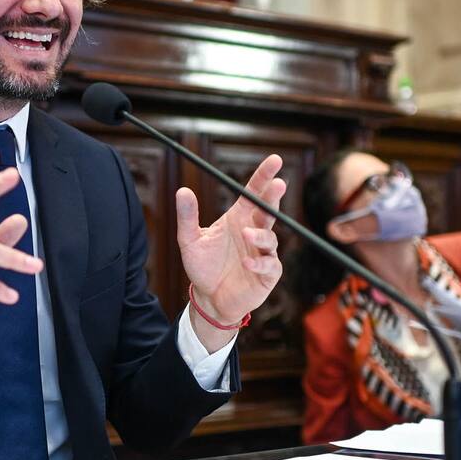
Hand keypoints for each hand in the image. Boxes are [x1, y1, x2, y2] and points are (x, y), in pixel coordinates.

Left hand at [177, 154, 286, 345]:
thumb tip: (182, 190)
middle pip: (268, 211)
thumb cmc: (202, 267)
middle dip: (273, 197)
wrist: (208, 298)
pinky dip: (259, 262)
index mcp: (238, 219)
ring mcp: (263, 252)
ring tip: (246, 233)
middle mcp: (253, 232)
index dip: (264, 177)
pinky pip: (269, 264)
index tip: (275, 160)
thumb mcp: (189, 240)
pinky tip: (247, 262)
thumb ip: (187, 217)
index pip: (253, 193)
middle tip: (278, 184)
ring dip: (260, 234)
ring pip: (270, 237)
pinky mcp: (267, 274)